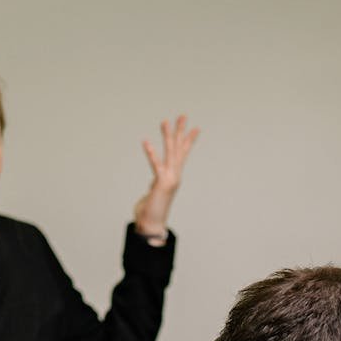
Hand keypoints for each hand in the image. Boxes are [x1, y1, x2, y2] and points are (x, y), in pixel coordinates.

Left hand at [134, 114, 199, 237]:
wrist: (152, 225)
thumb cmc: (151, 212)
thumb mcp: (155, 193)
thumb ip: (156, 185)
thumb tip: (154, 184)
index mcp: (173, 176)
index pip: (182, 154)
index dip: (188, 140)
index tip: (195, 127)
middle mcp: (174, 176)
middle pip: (178, 149)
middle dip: (180, 131)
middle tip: (183, 115)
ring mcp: (169, 179)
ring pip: (170, 154)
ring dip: (167, 137)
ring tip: (165, 121)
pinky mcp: (160, 183)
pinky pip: (156, 166)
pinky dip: (151, 154)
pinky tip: (146, 142)